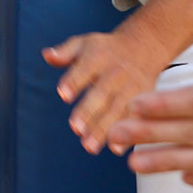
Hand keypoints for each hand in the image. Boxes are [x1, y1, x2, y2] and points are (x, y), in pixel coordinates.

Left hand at [44, 20, 173, 154]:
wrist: (144, 46)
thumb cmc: (105, 49)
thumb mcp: (84, 43)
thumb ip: (64, 52)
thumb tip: (47, 55)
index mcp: (98, 56)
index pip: (84, 69)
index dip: (73, 82)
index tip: (63, 95)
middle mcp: (116, 72)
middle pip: (102, 93)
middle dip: (89, 111)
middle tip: (76, 129)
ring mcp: (132, 87)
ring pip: (118, 109)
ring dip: (104, 129)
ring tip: (89, 147)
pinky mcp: (144, 101)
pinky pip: (136, 118)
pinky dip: (128, 133)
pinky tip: (115, 149)